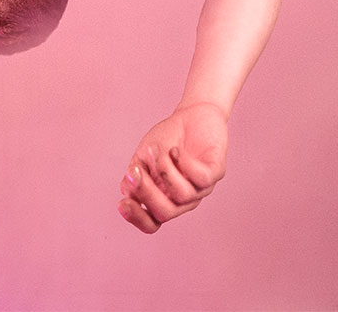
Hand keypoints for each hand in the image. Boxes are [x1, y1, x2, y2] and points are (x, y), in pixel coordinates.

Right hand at [117, 102, 227, 233]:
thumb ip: (135, 176)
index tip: (121, 203)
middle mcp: (183, 199)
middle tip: (134, 171)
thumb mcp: (143, 157)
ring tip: (156, 150)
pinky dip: (183, 164)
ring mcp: (201, 188)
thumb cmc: (167, 138)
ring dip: (163, 170)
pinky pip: (200, 178)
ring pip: (182, 195)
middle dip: (146, 193)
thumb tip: (127, 193)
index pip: (151, 223)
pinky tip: (175, 150)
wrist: (193, 113)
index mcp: (163, 199)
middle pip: (164, 213)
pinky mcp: (216, 172)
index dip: (137, 219)